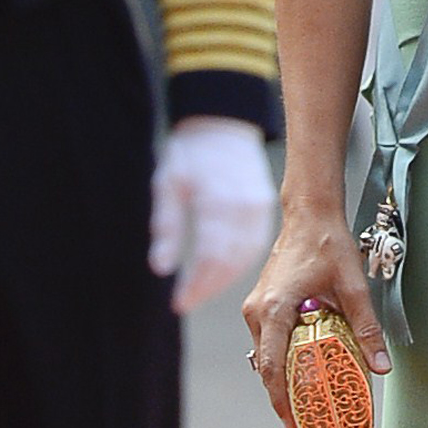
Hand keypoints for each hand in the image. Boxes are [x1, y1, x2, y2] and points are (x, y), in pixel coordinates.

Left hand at [149, 115, 276, 312]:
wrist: (222, 124)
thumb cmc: (191, 153)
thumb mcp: (167, 184)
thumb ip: (166, 227)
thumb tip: (161, 268)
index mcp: (217, 201)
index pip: (210, 257)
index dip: (195, 285)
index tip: (178, 303)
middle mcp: (243, 206)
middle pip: (230, 262)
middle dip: (208, 287)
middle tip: (187, 302)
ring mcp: (258, 206)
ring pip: (247, 257)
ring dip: (224, 279)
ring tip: (202, 292)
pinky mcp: (265, 206)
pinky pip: (257, 244)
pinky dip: (241, 263)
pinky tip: (224, 272)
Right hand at [242, 211, 390, 427]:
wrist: (309, 213)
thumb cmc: (328, 244)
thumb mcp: (352, 286)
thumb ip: (365, 326)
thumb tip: (380, 366)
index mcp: (274, 309)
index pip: (273, 367)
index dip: (283, 402)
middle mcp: (258, 312)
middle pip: (267, 369)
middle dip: (284, 403)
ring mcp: (256, 309)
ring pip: (266, 358)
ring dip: (282, 385)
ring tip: (302, 414)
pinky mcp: (261, 305)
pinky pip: (267, 344)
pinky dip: (281, 364)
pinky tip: (298, 379)